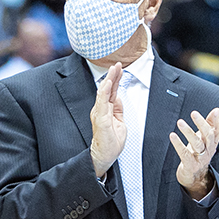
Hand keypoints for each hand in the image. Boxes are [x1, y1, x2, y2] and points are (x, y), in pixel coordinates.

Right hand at [90, 63, 125, 177]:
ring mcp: (99, 114)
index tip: (119, 68)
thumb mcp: (119, 122)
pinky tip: (107, 83)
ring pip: (103, 93)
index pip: (111, 91)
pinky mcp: (100, 119)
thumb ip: (118, 109)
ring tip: (113, 69)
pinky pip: (102, 103)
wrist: (104, 155)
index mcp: (106, 110)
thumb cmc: (111, 142)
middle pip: (107, 89)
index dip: (115, 79)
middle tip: (117, 63)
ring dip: (109, 80)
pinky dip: (104, 92)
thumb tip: (118, 98)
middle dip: (112, 75)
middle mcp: (100, 110)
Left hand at [170, 108, 218, 198]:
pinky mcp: (190, 164)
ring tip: (180, 122)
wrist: (195, 177)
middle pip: (208, 135)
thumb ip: (210, 124)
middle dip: (202, 123)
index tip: (216, 111)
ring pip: (197, 144)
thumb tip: (217, 110)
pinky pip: (184, 153)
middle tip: (194, 113)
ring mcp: (200, 157)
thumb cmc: (199, 153)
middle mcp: (209, 149)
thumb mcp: (205, 139)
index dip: (218, 121)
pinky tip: (172, 135)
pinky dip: (178, 144)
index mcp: (213, 142)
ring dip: (188, 132)